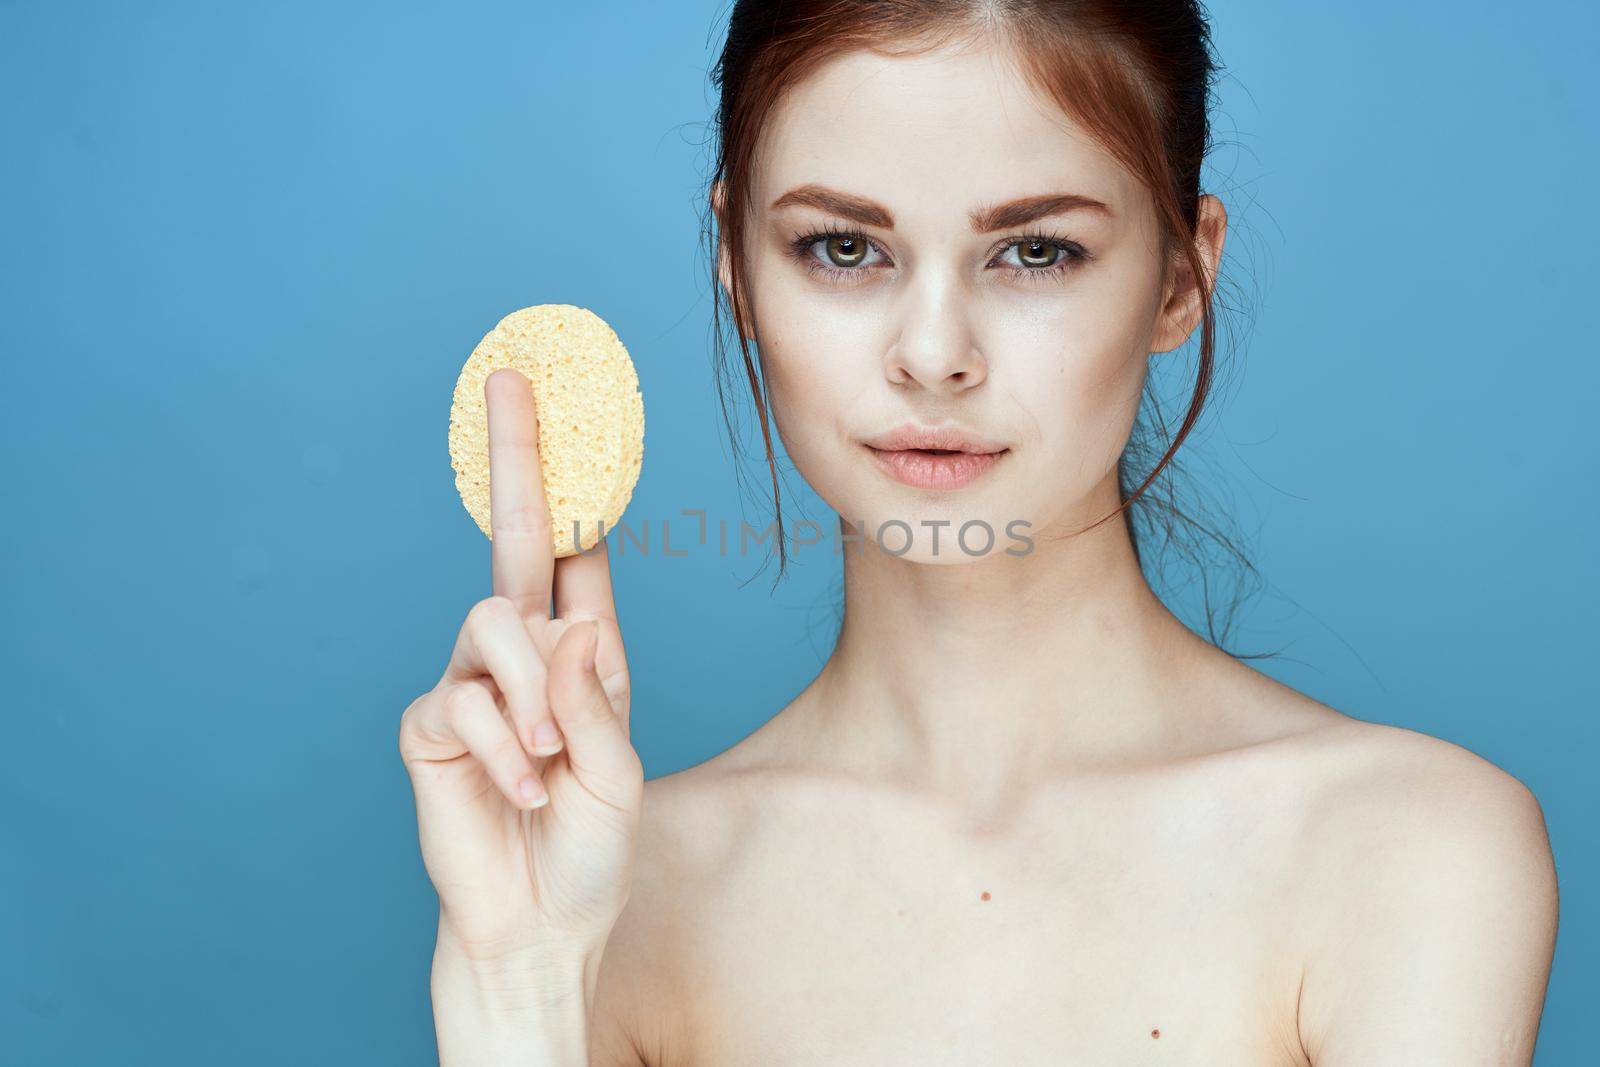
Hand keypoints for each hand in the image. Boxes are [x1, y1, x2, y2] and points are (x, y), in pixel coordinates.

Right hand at [399, 368, 643, 967]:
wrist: (540, 922)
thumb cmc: (591, 847)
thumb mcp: (618, 773)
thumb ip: (594, 700)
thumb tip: (564, 627)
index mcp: (586, 651)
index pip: (578, 550)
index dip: (577, 482)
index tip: (569, 407)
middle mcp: (528, 652)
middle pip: (514, 536)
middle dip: (515, 455)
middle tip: (512, 379)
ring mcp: (475, 682)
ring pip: (492, 621)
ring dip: (531, 691)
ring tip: (551, 758)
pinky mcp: (432, 724)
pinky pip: (460, 700)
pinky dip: (504, 750)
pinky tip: (522, 791)